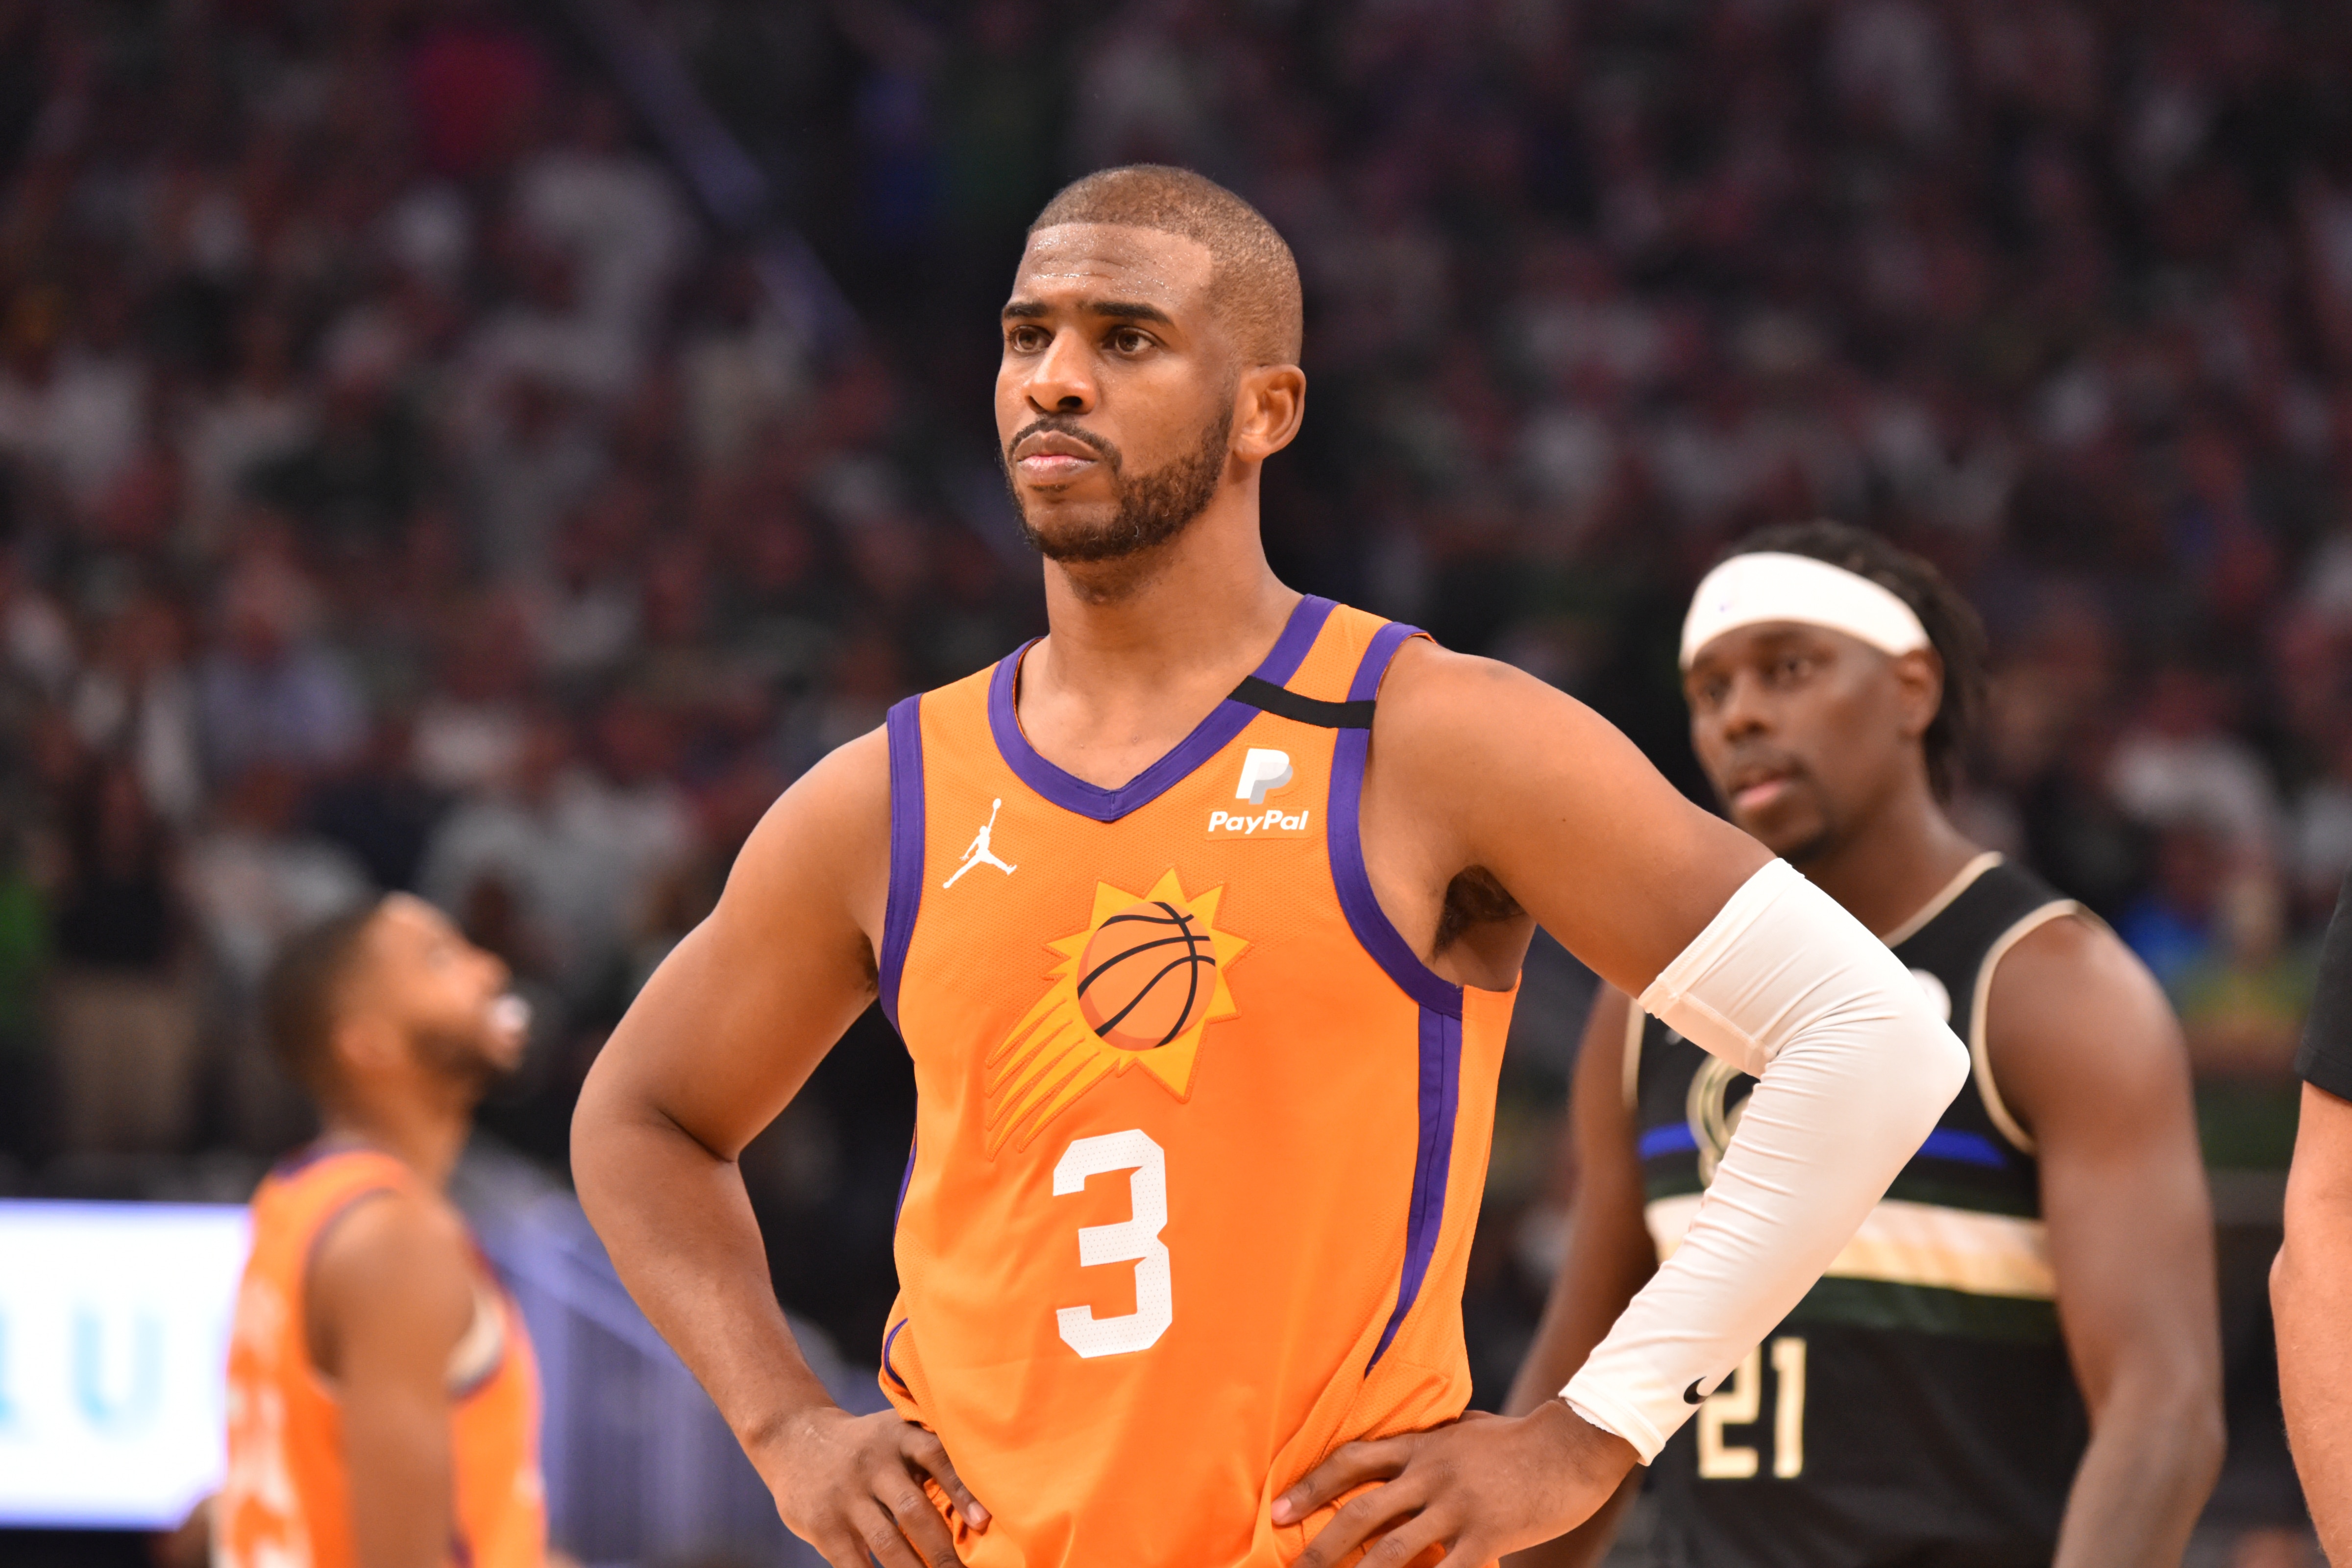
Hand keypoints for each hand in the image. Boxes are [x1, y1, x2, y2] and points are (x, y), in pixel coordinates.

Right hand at [750, 1404, 989, 1567]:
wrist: (794, 1438)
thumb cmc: (866, 1445)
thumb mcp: (896, 1432)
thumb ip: (930, 1455)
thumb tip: (981, 1506)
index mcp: (900, 1436)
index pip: (936, 1458)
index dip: (961, 1489)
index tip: (984, 1521)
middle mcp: (874, 1463)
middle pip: (913, 1509)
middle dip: (942, 1551)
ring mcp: (846, 1495)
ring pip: (887, 1542)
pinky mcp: (823, 1524)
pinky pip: (853, 1563)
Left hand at [1272, 1400, 1636, 1566]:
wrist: (1573, 1443)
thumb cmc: (1520, 1438)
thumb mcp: (1466, 1428)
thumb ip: (1432, 1443)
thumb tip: (1404, 1451)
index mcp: (1422, 1446)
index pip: (1353, 1460)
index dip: (1312, 1486)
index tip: (1278, 1511)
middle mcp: (1430, 1474)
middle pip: (1361, 1512)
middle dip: (1322, 1547)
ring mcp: (1457, 1505)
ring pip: (1392, 1551)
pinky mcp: (1486, 1533)